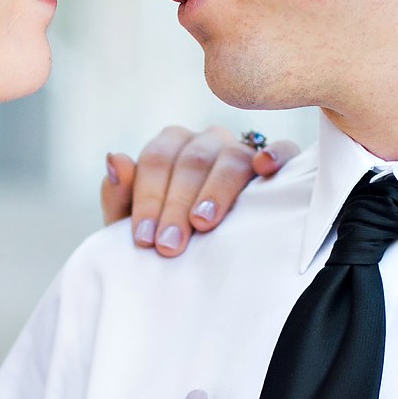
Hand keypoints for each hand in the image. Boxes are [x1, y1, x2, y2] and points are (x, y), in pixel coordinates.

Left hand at [102, 124, 299, 255]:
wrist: (200, 257)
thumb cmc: (167, 237)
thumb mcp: (134, 225)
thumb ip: (120, 194)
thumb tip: (114, 159)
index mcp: (171, 146)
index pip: (157, 160)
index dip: (148, 198)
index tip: (144, 239)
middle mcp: (206, 141)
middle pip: (193, 160)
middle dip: (177, 204)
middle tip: (169, 245)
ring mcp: (243, 150)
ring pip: (232, 157)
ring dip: (216, 189)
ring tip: (203, 221)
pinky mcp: (279, 162)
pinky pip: (283, 149)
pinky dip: (275, 154)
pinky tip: (264, 168)